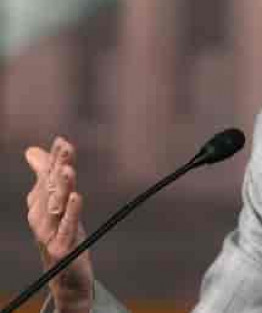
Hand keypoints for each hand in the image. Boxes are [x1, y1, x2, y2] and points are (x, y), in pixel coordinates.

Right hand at [25, 137, 93, 312]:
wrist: (64, 274)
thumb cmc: (59, 232)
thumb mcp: (54, 202)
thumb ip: (45, 175)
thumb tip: (31, 150)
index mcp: (41, 202)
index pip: (49, 175)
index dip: (57, 158)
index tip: (64, 140)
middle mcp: (42, 214)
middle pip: (52, 186)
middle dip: (59, 166)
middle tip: (66, 148)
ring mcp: (50, 231)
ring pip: (57, 205)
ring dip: (62, 186)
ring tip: (68, 169)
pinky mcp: (61, 247)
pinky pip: (67, 227)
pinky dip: (71, 212)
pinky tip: (76, 197)